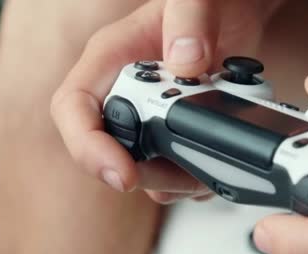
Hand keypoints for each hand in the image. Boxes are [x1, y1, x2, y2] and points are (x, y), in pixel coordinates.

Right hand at [50, 0, 283, 203]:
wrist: (234, 17)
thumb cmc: (209, 2)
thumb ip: (190, 19)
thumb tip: (184, 62)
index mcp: (111, 57)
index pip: (74, 108)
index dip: (88, 147)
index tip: (122, 174)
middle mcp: (121, 92)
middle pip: (106, 150)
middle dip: (141, 173)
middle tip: (180, 175)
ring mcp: (145, 117)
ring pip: (138, 168)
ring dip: (170, 181)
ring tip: (202, 170)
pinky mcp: (170, 133)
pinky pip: (167, 169)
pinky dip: (189, 179)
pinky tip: (209, 168)